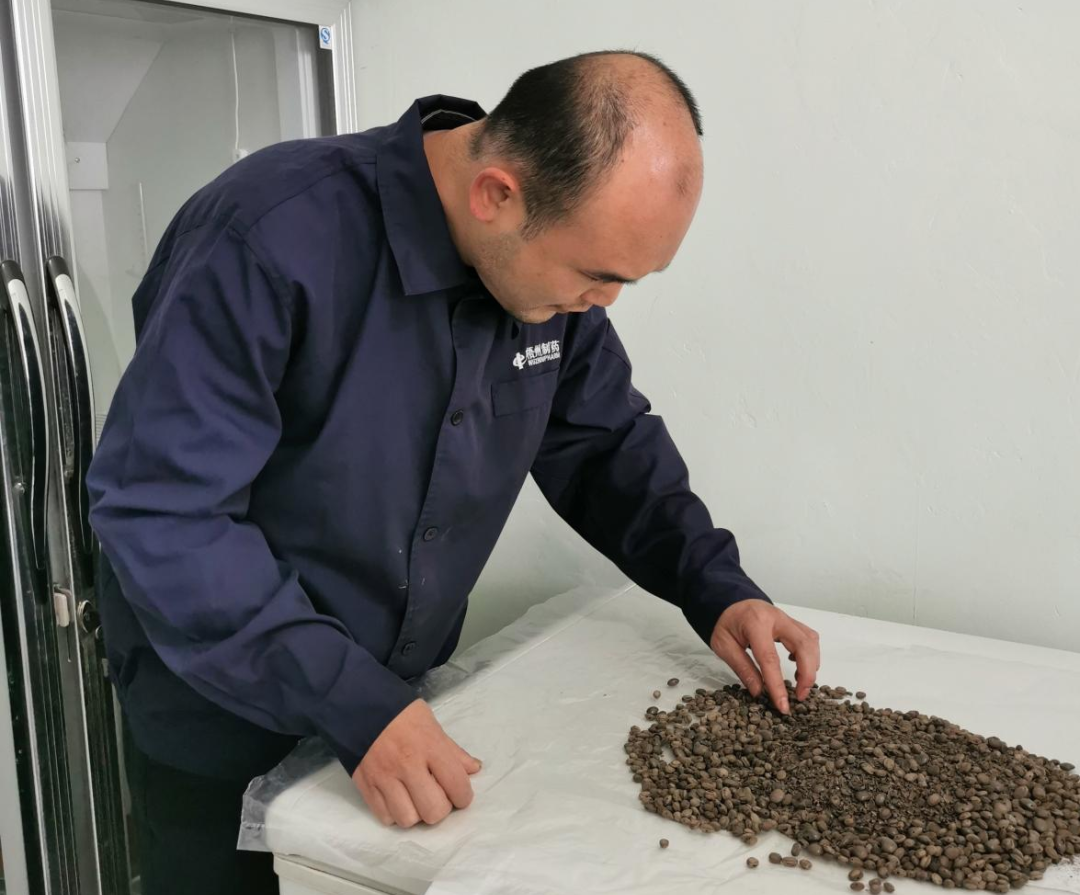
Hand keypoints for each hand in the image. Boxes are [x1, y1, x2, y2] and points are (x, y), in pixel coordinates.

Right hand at [352, 699, 481, 827]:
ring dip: (416, 814)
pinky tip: (397, 799)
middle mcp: (408, 765)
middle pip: (434, 811)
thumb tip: (474, 769)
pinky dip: (394, 814)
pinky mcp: (366, 786)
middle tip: (437, 796)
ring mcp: (384, 777)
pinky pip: (385, 818)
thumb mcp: (432, 724)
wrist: (360, 706)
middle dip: (441, 808)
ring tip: (415, 799)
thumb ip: (453, 750)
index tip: (460, 794)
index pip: (457, 784)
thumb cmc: (402, 715)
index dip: (464, 796)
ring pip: (408, 820)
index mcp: (430, 746)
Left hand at [709, 600, 819, 712]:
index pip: (770, 658)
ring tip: (799, 683)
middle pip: (803, 646)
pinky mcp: (791, 622)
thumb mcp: (724, 646)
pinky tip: (797, 665)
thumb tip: (759, 692)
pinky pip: (809, 637)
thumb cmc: (724, 623)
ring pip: (810, 641)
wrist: (726, 601)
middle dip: (807, 674)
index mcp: (756, 623)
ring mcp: (786, 618)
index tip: (783, 706)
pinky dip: (810, 654)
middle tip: (800, 696)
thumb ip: (743, 668)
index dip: (778, 684)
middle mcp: (777, 618)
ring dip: (811, 665)